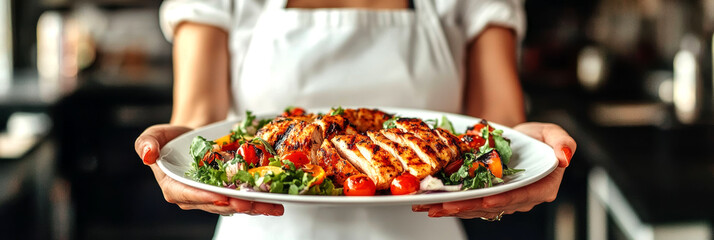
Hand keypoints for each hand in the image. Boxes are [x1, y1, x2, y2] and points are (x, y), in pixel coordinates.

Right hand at [135, 124, 283, 215]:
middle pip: (215, 204)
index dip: (205, 198)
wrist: (194, 134)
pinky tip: (276, 201)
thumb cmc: (172, 136)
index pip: (188, 196)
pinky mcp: (229, 193)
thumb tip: (147, 154)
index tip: (222, 198)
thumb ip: (146, 143)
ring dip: (253, 207)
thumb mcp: (154, 135)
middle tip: (251, 202)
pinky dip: (260, 200)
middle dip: (234, 205)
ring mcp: (213, 197)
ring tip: (271, 206)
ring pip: (234, 205)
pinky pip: (244, 198)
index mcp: (174, 187)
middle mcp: (194, 197)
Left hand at [412, 122, 575, 218]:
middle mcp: (521, 198)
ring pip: (476, 209)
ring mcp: (502, 201)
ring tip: (431, 207)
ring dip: (453, 209)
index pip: (522, 195)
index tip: (486, 199)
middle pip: (493, 205)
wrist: (517, 139)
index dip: (504, 199)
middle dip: (469, 206)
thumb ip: (563, 142)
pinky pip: (467, 204)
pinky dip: (447, 205)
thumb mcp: (553, 133)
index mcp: (541, 186)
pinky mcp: (485, 199)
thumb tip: (565, 155)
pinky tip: (428, 205)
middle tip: (447, 205)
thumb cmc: (536, 137)